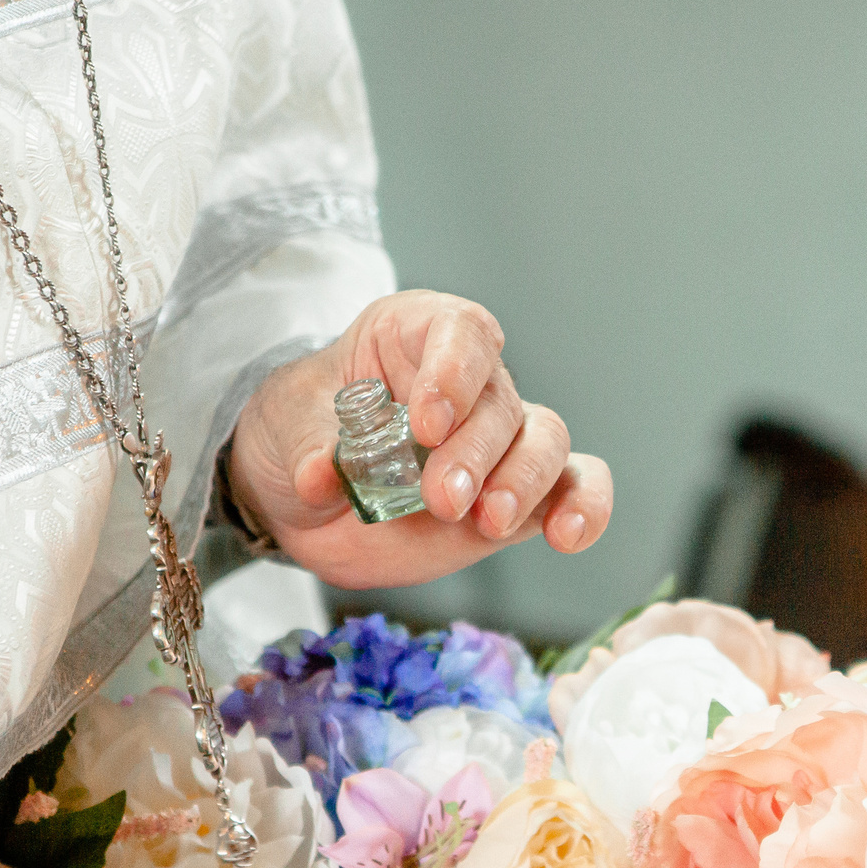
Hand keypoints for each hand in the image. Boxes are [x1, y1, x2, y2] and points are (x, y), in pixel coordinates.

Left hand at [224, 291, 613, 589]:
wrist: (300, 498)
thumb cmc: (298, 433)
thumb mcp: (283, 428)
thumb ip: (307, 446)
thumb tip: (320, 476)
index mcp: (415, 335)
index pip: (461, 331)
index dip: (454, 371)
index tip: (427, 421)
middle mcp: (468, 382)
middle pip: (500, 400)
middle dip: (477, 452)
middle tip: (441, 497)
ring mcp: (496, 442)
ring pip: (545, 441)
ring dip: (523, 482)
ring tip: (487, 521)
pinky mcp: (513, 497)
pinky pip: (571, 488)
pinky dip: (583, 507)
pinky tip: (568, 536)